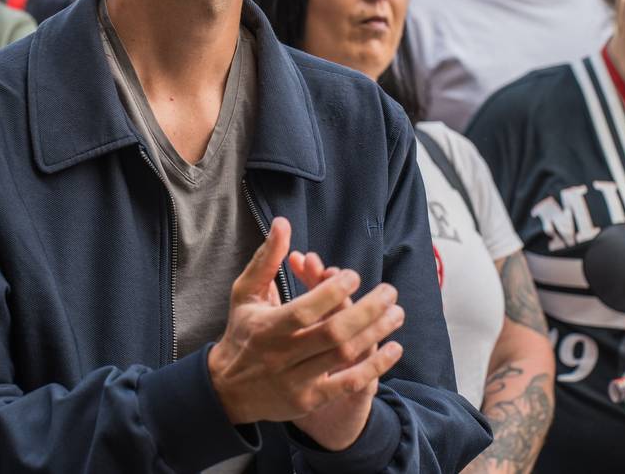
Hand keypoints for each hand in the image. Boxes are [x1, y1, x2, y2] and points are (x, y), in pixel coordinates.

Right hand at [207, 218, 403, 449]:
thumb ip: (267, 259)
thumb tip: (283, 223)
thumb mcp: (245, 293)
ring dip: (376, 333)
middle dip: (367, 310)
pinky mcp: (308, 400)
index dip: (333, 292)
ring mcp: (296, 381)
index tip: (354, 276)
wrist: (229, 390)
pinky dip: (375, 366)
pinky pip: (348, 384)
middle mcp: (281, 355)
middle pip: (332, 332)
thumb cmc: (241, 332)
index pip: (305, 310)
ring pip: (343, 356)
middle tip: (389, 292)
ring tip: (396, 313)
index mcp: (267, 327)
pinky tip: (394, 348)